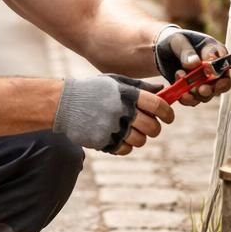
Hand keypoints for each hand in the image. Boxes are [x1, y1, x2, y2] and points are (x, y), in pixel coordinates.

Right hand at [53, 75, 174, 153]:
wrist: (63, 104)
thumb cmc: (92, 90)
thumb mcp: (115, 82)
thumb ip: (140, 86)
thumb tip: (163, 89)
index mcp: (128, 94)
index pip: (159, 106)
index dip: (168, 113)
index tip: (168, 117)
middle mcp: (123, 111)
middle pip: (153, 127)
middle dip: (154, 128)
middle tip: (149, 126)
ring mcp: (113, 128)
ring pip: (141, 141)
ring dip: (139, 137)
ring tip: (129, 130)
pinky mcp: (104, 141)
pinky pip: (126, 150)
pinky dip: (125, 146)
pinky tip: (118, 137)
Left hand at [153, 25, 230, 105]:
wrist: (160, 51)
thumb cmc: (172, 40)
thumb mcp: (177, 40)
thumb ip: (186, 51)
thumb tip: (195, 63)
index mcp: (214, 51)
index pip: (224, 62)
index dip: (220, 70)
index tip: (208, 72)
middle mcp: (213, 68)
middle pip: (223, 82)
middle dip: (214, 88)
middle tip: (202, 89)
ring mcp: (204, 81)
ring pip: (209, 94)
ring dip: (198, 95)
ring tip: (186, 92)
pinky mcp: (193, 90)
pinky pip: (195, 99)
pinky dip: (188, 99)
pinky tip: (181, 95)